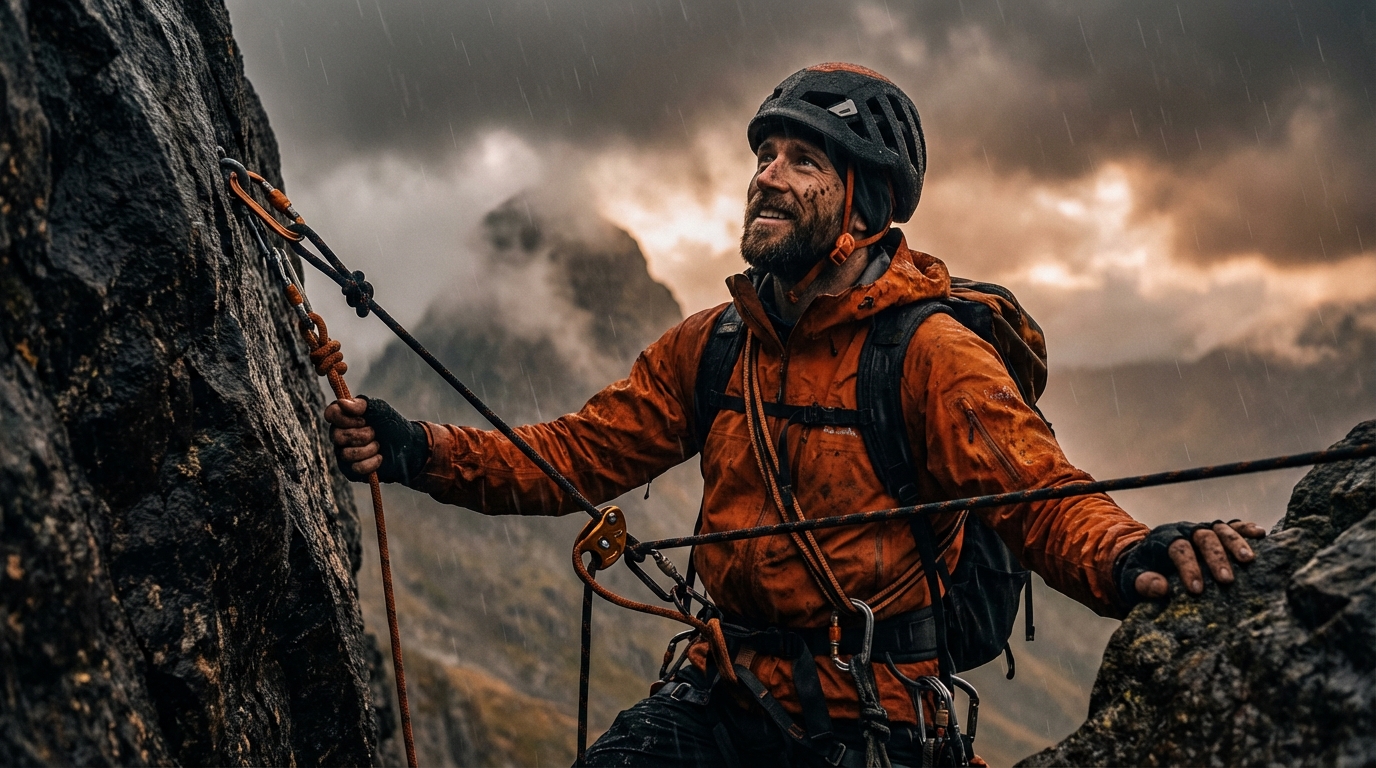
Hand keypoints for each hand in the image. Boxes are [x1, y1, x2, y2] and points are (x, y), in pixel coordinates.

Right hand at [324, 396, 429, 483]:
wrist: (407, 448)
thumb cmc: (391, 426)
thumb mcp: (380, 409)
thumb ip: (361, 404)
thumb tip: (342, 403)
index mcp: (344, 417)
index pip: (331, 414)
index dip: (345, 418)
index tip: (364, 420)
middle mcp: (339, 435)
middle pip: (337, 436)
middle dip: (362, 435)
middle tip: (375, 433)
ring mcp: (342, 453)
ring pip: (346, 454)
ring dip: (369, 449)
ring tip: (378, 446)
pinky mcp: (350, 470)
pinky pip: (355, 468)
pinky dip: (372, 463)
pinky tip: (379, 458)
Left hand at [1116, 520, 1266, 602]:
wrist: (1147, 558)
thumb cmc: (1143, 572)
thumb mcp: (1133, 579)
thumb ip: (1143, 583)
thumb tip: (1161, 588)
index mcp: (1162, 540)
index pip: (1178, 549)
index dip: (1188, 567)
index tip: (1197, 590)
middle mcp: (1184, 530)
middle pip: (1203, 537)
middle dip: (1216, 558)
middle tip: (1227, 580)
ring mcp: (1201, 529)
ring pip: (1220, 529)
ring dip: (1236, 542)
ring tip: (1249, 560)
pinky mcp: (1216, 532)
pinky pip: (1233, 526)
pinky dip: (1246, 528)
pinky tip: (1261, 534)